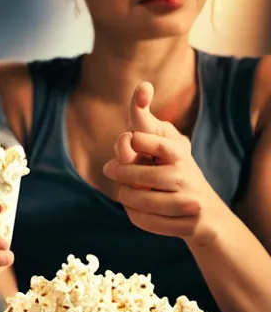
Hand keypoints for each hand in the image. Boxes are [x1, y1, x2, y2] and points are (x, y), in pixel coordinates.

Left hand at [103, 82, 224, 244]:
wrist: (202, 212)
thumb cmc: (172, 168)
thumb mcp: (161, 140)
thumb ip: (144, 121)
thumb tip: (142, 87)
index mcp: (179, 151)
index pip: (154, 142)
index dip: (135, 141)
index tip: (128, 140)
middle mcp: (186, 174)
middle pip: (144, 175)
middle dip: (122, 173)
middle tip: (109, 169)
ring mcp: (189, 200)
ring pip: (143, 201)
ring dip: (126, 197)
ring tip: (121, 191)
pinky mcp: (186, 224)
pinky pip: (148, 221)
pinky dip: (136, 216)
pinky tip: (134, 209)